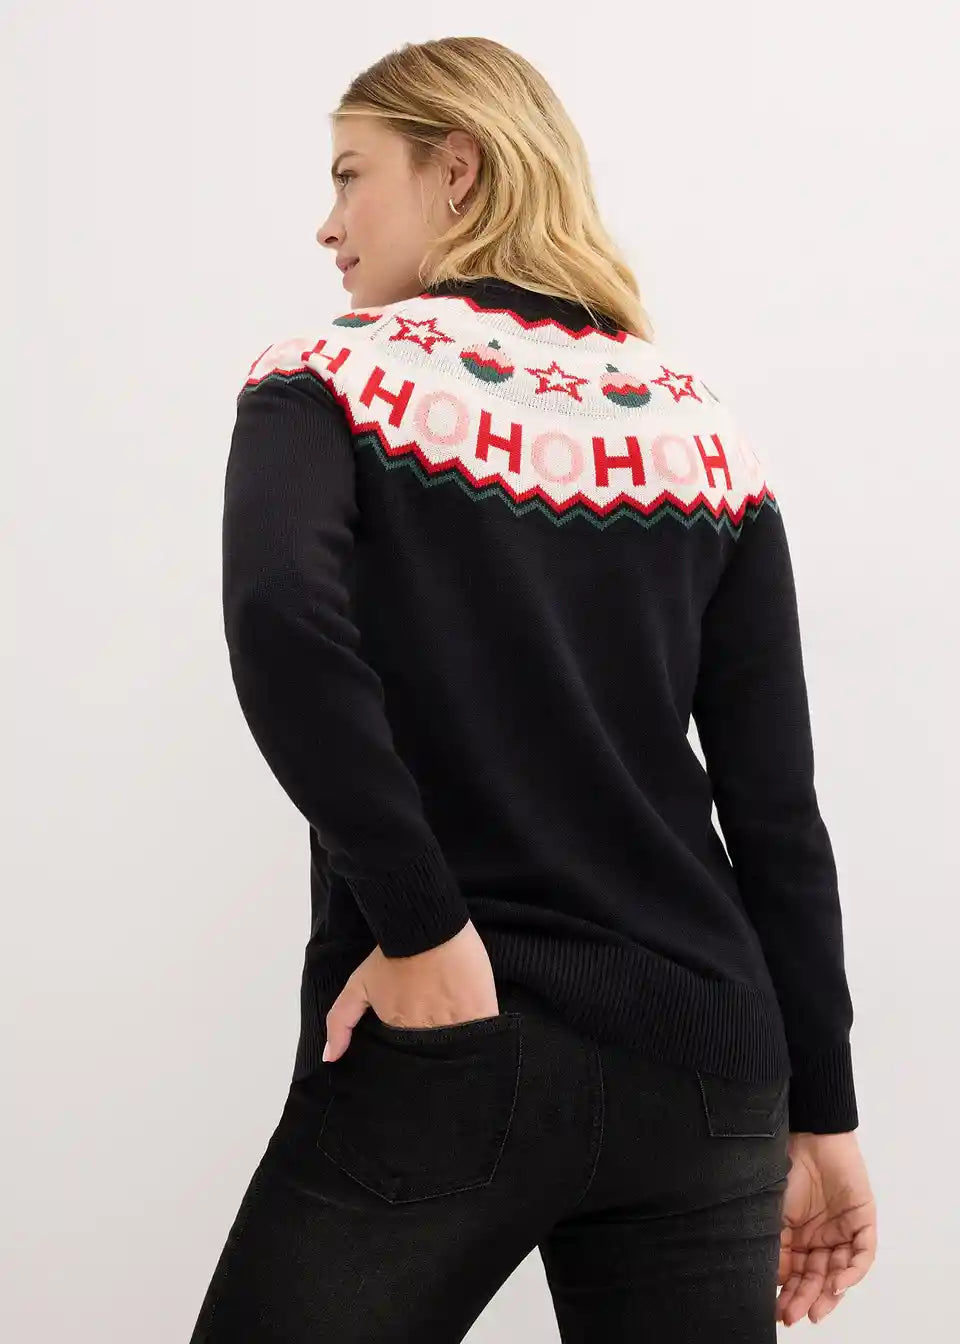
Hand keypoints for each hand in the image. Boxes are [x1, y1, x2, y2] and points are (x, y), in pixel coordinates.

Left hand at [322, 919, 498, 1062]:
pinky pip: (485, 1034)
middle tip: (441, 1045)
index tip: (419, 1053)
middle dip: (436, 1057)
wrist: (424, 924)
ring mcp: (456, 1021)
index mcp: (399, 1028)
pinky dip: (485, 1039)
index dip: (414, 1056)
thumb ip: (340, 1022)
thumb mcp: (358, 985)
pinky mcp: (481, 1009)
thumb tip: (330, 1058)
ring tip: (464, 1043)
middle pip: (434, 1055)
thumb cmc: (390, 953)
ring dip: (461, 1049)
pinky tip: (487, 1039)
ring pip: (460, 1048)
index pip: (408, 1056)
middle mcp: (426, 1030)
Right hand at [776, 1130, 877, 1325]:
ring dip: (829, 1292)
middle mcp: (822, 1237)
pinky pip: (863, 1253)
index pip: (796, 1273)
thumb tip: (771, 1281)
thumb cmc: (786, 1166)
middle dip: (807, 1299)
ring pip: (840, 1271)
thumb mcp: (773, 1211)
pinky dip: (853, 1271)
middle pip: (818, 1277)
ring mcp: (844, 1230)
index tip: (780, 1312)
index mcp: (799, 1235)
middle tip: (796, 1316)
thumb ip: (775, 1244)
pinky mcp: (863, 1220)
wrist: (808, 1133)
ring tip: (817, 1308)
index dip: (789, 1294)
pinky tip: (838, 1283)